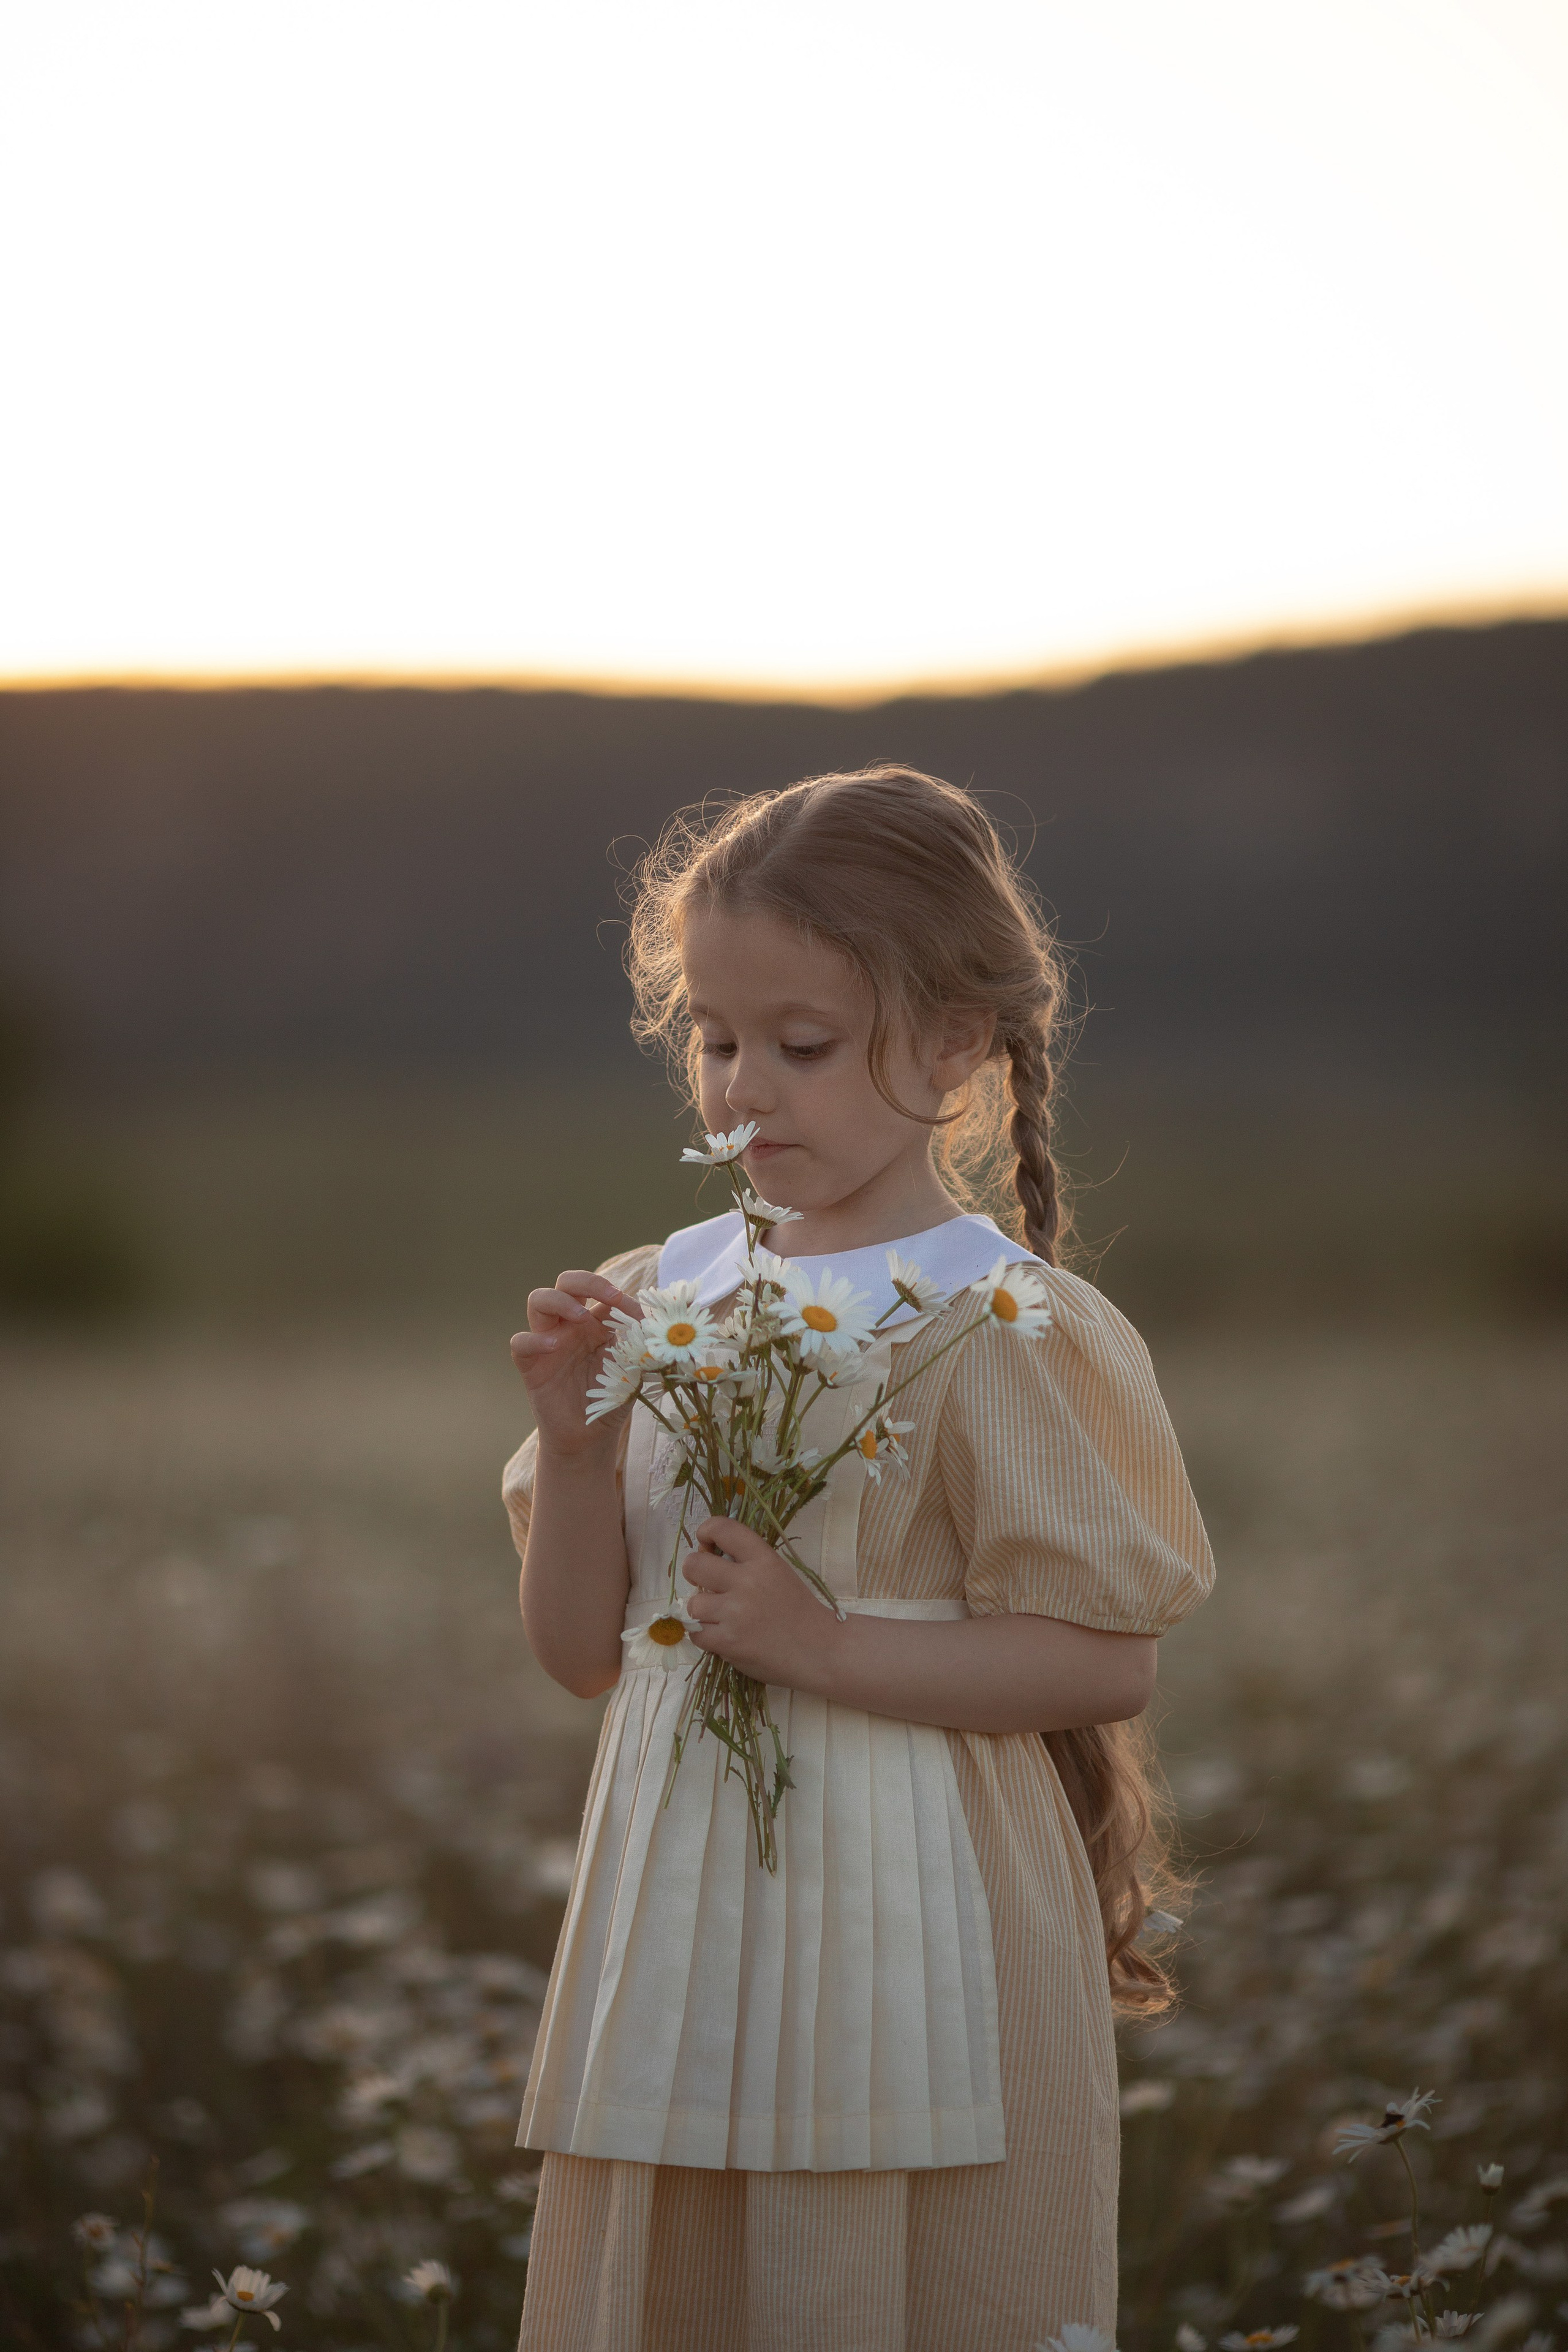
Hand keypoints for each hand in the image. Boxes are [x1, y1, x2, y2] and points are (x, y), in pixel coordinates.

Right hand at [511, 1270, 641, 1458]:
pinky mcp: (530, 1365)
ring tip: (582, 1317)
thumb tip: (656, 1322)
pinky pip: (520, 1342)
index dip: (621, 1296)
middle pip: (566, 1282)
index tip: (640, 1315)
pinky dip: (534, 1340)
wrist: (590, 1437)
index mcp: (596, 1322)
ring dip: (560, 1301)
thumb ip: (642, 1344)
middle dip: (587, 1281)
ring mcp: (548, 1342)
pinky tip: (553, 1346)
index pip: (602, 1293)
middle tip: (610, 1297)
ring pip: (538, 1300)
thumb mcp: (634, 1367)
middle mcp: (570, 1326)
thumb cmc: (613, 1399)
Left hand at [683, 1518, 842, 1688]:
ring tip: (720, 1617)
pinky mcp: (728, 1642)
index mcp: (764, 1559)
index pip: (723, 1529)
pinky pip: (696, 1633)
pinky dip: (705, 1635)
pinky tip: (722, 1635)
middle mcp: (748, 1581)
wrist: (820, 1650)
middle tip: (706, 1583)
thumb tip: (708, 1554)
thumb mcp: (779, 1572)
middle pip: (694, 1565)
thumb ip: (747, 1561)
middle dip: (694, 1573)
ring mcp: (736, 1613)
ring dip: (703, 1611)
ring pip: (693, 1603)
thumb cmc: (798, 1610)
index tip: (705, 1542)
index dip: (706, 1531)